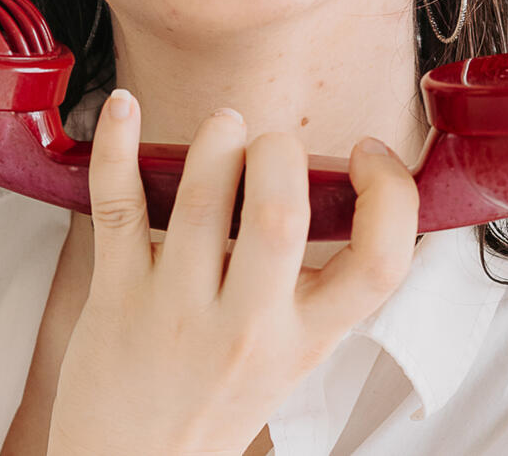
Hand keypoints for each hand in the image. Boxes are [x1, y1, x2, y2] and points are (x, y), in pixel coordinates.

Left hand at [46, 89, 419, 455]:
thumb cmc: (213, 401)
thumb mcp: (287, 358)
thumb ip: (308, 286)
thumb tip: (321, 186)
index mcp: (304, 339)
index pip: (380, 263)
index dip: (391, 193)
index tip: (367, 153)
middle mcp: (246, 325)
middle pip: (280, 214)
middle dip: (279, 152)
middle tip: (269, 144)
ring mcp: (176, 307)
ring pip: (201, 197)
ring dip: (216, 139)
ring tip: (223, 126)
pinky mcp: (118, 290)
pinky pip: (118, 201)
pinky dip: (116, 142)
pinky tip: (122, 106)